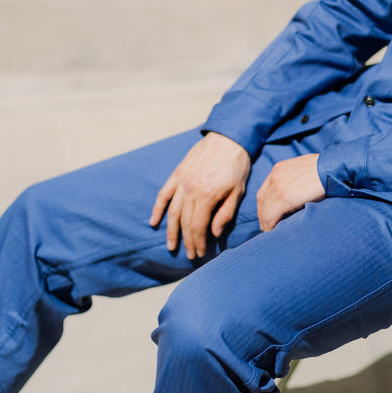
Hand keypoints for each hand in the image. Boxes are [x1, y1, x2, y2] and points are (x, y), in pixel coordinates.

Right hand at [149, 132, 250, 258]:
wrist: (229, 137)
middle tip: (191, 255)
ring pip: (172, 212)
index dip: (198, 242)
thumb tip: (214, 234)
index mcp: (207, 196)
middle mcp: (190, 190)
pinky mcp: (178, 173)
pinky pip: (164, 194)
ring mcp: (181, 181)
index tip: (200, 253)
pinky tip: (154, 222)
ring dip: (171, 231)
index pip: (198, 226)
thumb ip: (225, 214)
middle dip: (187, 241)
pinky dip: (158, 209)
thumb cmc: (237, 165)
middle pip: (184, 222)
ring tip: (172, 246)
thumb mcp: (237, 192)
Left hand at [256, 154, 324, 231]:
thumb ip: (297, 180)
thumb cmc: (326, 170)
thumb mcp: (306, 170)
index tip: (268, 216)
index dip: (265, 205)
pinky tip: (274, 232)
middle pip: (262, 201)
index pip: (265, 191)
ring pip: (265, 210)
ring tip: (271, 232)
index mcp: (279, 169)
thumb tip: (297, 193)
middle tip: (267, 228)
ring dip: (267, 223)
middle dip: (263, 216)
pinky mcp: (286, 197)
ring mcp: (279, 186)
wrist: (334, 167)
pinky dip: (271, 225)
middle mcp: (275, 176)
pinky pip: (271, 216)